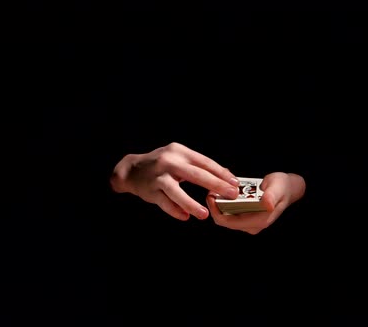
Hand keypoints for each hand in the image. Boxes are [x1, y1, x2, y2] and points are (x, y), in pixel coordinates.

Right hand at [110, 142, 239, 220]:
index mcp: (179, 151)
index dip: (221, 173)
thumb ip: (199, 166)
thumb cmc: (162, 164)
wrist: (132, 170)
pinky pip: (164, 203)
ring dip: (191, 204)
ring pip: (176, 192)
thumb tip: (226, 174)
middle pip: (196, 175)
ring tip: (204, 215)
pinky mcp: (149, 191)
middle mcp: (169, 162)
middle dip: (216, 185)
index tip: (235, 183)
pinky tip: (185, 217)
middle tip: (231, 195)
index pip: (205, 162)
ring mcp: (158, 177)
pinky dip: (175, 210)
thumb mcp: (179, 158)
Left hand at [206, 172, 305, 234]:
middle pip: (225, 220)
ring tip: (218, 187)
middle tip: (212, 189)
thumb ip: (272, 196)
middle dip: (216, 205)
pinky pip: (231, 211)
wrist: (287, 188)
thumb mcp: (278, 187)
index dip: (216, 211)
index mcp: (259, 221)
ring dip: (220, 202)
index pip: (229, 222)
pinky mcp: (247, 217)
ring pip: (226, 216)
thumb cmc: (282, 187)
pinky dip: (226, 201)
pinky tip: (226, 189)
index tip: (211, 196)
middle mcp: (253, 225)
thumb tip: (266, 204)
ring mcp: (249, 222)